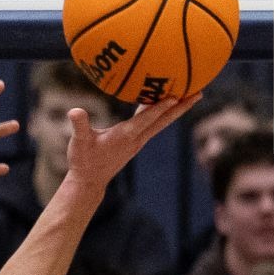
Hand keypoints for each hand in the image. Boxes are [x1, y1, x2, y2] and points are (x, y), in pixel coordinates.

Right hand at [62, 94, 199, 190]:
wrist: (89, 181)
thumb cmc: (83, 160)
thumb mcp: (78, 142)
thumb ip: (79, 125)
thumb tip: (74, 111)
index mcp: (125, 135)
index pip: (147, 119)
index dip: (161, 107)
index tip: (177, 95)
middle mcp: (136, 138)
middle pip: (163, 120)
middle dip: (181, 107)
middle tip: (199, 93)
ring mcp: (138, 141)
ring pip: (161, 122)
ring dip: (176, 110)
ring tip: (191, 95)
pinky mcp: (135, 143)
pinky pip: (153, 124)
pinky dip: (161, 113)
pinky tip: (164, 103)